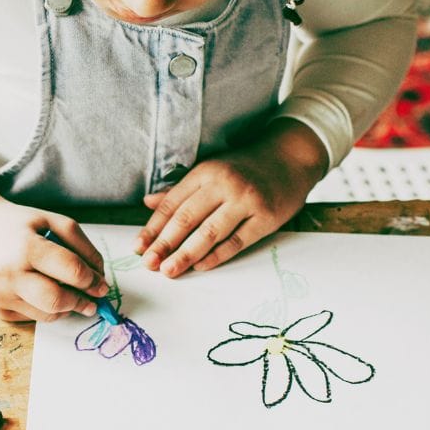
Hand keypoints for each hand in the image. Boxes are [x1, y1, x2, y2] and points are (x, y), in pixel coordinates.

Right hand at [0, 177, 107, 321]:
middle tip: (94, 301)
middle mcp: (8, 274)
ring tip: (71, 294)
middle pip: (57, 300)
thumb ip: (81, 246)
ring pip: (48, 314)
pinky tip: (43, 292)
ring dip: (67, 307)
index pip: (70, 270)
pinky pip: (34, 317)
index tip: (102, 284)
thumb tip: (100, 277)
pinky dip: (47, 308)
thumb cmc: (18, 225)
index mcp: (25, 247)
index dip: (92, 280)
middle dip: (82, 302)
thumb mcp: (51, 220)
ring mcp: (0, 295)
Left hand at [135, 121, 328, 276]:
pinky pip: (236, 242)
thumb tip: (148, 203)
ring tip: (169, 270)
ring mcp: (246, 201)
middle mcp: (224, 184)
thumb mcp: (211, 170)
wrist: (290, 158)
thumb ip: (180, 189)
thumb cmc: (245, 167)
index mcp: (206, 172)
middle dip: (164, 244)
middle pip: (187, 219)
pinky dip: (217, 256)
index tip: (139, 247)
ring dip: (186, 254)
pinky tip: (200, 266)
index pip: (173, 203)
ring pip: (209, 233)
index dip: (153, 227)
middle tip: (149, 264)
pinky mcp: (265, 217)